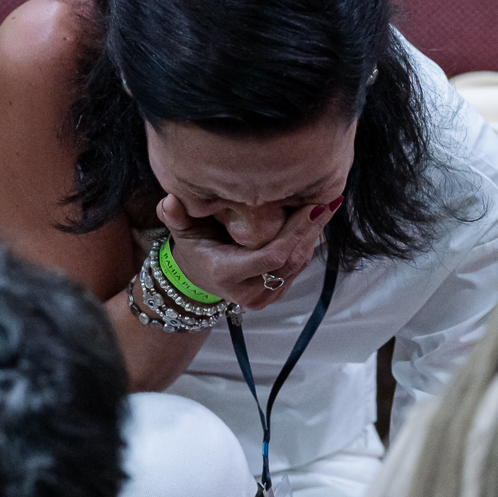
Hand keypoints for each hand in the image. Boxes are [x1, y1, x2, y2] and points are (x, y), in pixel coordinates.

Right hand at [155, 196, 342, 309]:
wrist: (196, 280)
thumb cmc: (193, 248)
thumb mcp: (182, 232)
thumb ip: (176, 217)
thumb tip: (168, 202)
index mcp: (227, 274)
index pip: (271, 256)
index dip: (296, 231)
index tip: (313, 205)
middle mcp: (248, 292)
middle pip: (291, 259)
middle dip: (311, 229)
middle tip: (329, 198)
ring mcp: (263, 298)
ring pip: (297, 265)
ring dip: (313, 237)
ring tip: (327, 206)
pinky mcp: (273, 295)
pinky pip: (296, 270)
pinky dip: (307, 247)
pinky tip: (315, 224)